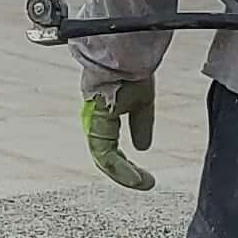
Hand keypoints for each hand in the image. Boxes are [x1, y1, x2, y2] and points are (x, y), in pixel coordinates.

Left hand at [82, 74, 154, 190]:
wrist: (125, 54)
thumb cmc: (131, 70)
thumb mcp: (142, 103)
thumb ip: (140, 125)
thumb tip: (142, 146)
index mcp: (104, 114)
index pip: (108, 146)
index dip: (123, 163)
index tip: (142, 176)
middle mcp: (95, 119)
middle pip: (105, 155)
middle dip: (123, 172)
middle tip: (143, 183)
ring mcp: (94, 120)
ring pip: (103, 157)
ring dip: (122, 173)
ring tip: (141, 182)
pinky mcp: (96, 121)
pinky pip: (104, 152)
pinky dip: (119, 167)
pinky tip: (134, 176)